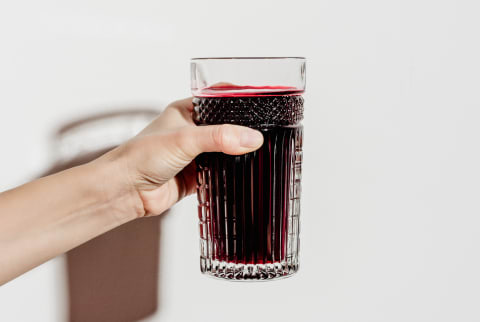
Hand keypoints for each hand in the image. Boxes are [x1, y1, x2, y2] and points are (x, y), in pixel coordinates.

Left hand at [101, 97, 263, 216]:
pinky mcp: (197, 176)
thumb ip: (220, 137)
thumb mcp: (185, 139)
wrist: (126, 191)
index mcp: (186, 112)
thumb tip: (252, 138)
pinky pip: (221, 173)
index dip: (240, 100)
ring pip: (226, 151)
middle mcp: (192, 131)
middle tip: (265, 132)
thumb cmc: (141, 156)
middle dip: (243, 131)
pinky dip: (231, 174)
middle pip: (226, 127)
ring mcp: (195, 154)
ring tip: (259, 152)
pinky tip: (242, 174)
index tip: (262, 104)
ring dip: (237, 154)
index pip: (219, 100)